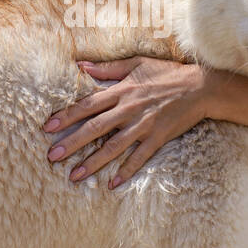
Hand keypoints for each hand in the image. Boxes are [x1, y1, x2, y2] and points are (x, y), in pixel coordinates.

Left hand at [43, 57, 206, 188]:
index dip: (66, 116)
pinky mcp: (158, 138)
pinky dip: (126, 170)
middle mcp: (129, 109)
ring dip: (93, 162)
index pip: (87, 105)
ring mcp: (144, 125)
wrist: (200, 87)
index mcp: (121, 91)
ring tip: (74, 176)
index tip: (48, 127)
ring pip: (113, 147)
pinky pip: (139, 157)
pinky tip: (112, 183)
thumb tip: (81, 65)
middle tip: (51, 156)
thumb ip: (108, 68)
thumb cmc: (167, 73)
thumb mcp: (137, 64)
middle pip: (94, 128)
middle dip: (71, 143)